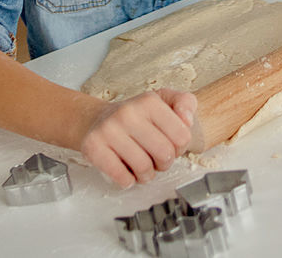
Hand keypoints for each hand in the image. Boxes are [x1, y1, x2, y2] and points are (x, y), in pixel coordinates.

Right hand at [79, 89, 196, 187]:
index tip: (170, 145)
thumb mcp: (163, 100)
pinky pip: (122, 177)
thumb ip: (185, 103)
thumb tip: (187, 120)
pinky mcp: (94, 147)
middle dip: (164, 163)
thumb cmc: (134, 116)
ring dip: (146, 174)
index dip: (180, 148)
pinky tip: (127, 171)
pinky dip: (128, 180)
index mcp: (149, 101)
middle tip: (156, 159)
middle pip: (164, 154)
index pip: (182, 136)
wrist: (96, 120)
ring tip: (142, 167)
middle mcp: (128, 113)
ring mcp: (109, 130)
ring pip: (143, 168)